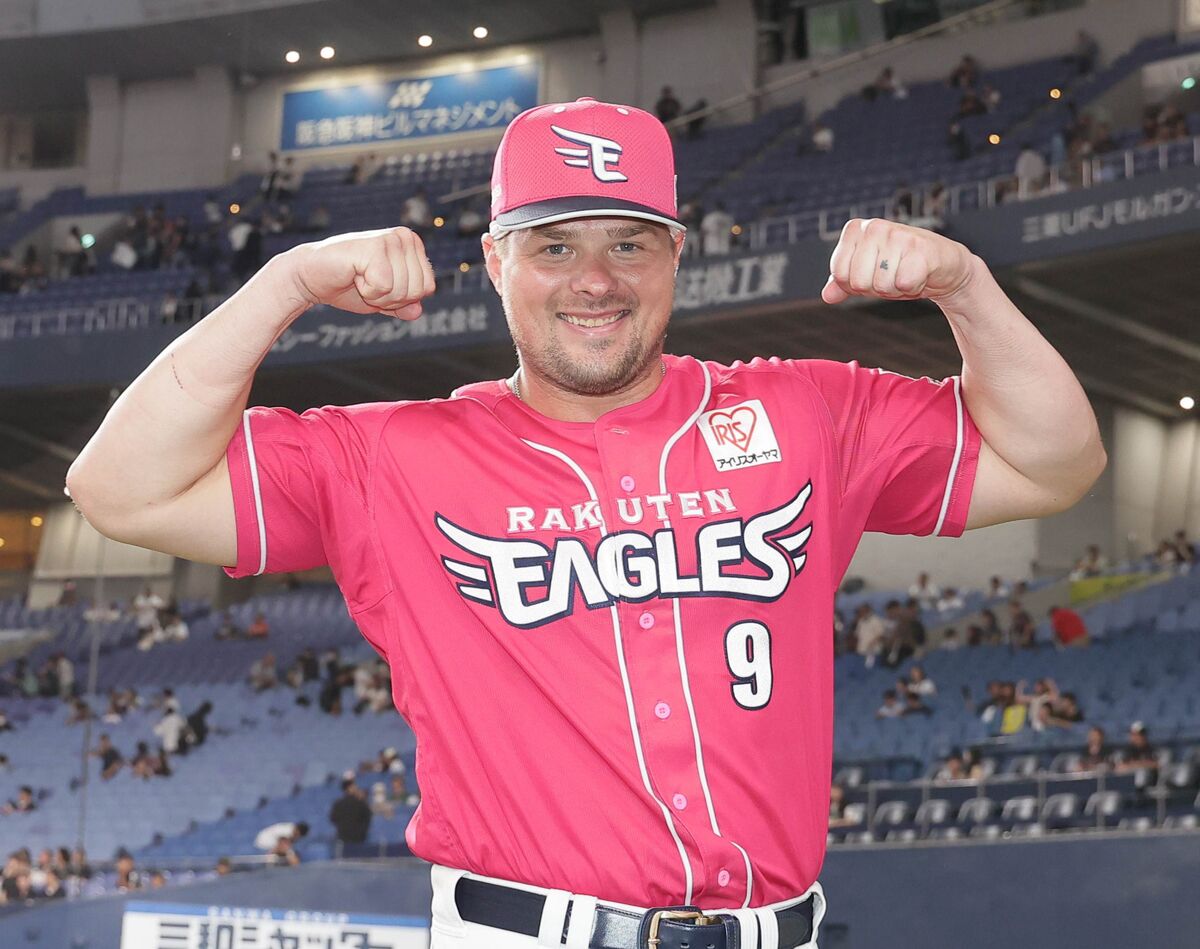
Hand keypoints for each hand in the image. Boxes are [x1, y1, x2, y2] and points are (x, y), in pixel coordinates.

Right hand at [284, 227, 435, 318]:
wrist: (310, 277)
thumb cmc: (347, 285)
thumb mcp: (382, 300)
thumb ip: (403, 306)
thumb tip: (417, 311)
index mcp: (412, 245)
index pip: (427, 288)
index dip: (402, 299)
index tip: (379, 286)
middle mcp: (405, 237)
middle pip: (417, 291)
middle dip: (391, 299)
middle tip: (367, 283)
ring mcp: (390, 239)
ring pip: (402, 290)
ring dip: (378, 296)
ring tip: (359, 278)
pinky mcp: (374, 246)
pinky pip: (384, 287)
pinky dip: (368, 291)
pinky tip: (354, 275)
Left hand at [821, 218, 976, 304]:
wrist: (943, 265)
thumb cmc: (900, 267)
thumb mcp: (866, 273)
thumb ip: (843, 282)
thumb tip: (827, 295)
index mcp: (856, 229)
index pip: (839, 273)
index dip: (856, 284)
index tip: (873, 273)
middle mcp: (874, 226)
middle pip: (858, 282)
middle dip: (875, 288)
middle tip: (892, 274)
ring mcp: (897, 234)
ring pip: (880, 285)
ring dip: (895, 289)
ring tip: (906, 273)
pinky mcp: (920, 247)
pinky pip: (903, 283)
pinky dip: (913, 287)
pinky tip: (920, 274)